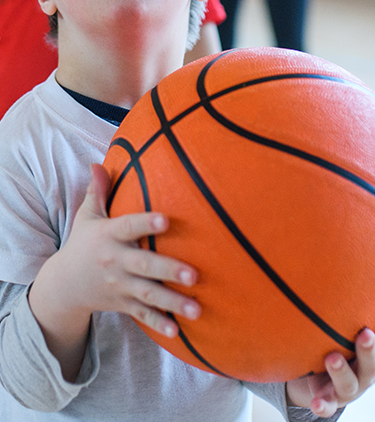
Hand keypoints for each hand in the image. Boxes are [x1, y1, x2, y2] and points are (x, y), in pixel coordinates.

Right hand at [62, 164, 200, 333]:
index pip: (128, 227)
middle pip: (144, 266)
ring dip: (173, 302)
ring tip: (197, 309)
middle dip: (169, 270)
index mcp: (108, 236)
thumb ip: (98, 191)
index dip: (146, 223)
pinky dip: (158, 324)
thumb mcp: (87, 217)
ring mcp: (119, 286)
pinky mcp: (123, 304)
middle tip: (194, 274)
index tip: (166, 219)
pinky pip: (142, 315)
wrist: (64, 286)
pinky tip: (178, 331)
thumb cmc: (83, 244)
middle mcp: (115, 262)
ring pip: (148, 294)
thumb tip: (99, 162)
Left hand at [286, 328, 374, 417]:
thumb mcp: (343, 342)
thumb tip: (342, 278)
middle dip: (367, 351)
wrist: (320, 378)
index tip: (370, 329)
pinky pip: (327, 407)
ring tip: (332, 358)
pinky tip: (316, 404)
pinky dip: (322, 406)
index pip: (374, 352)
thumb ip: (343, 328)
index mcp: (366, 360)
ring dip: (341, 371)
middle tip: (365, 334)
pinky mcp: (329, 401)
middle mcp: (360, 376)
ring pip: (347, 384)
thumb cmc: (336, 350)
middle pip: (369, 367)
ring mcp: (345, 391)